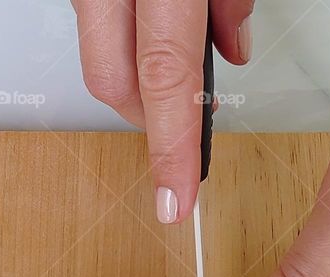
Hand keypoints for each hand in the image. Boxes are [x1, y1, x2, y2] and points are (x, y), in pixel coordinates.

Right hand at [71, 0, 253, 222]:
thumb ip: (229, 4)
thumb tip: (233, 49)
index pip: (164, 80)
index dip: (171, 151)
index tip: (176, 202)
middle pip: (114, 85)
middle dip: (151, 120)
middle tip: (187, 124)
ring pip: (100, 59)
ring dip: (138, 77)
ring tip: (181, 60)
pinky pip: (96, 29)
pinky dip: (125, 42)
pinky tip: (155, 25)